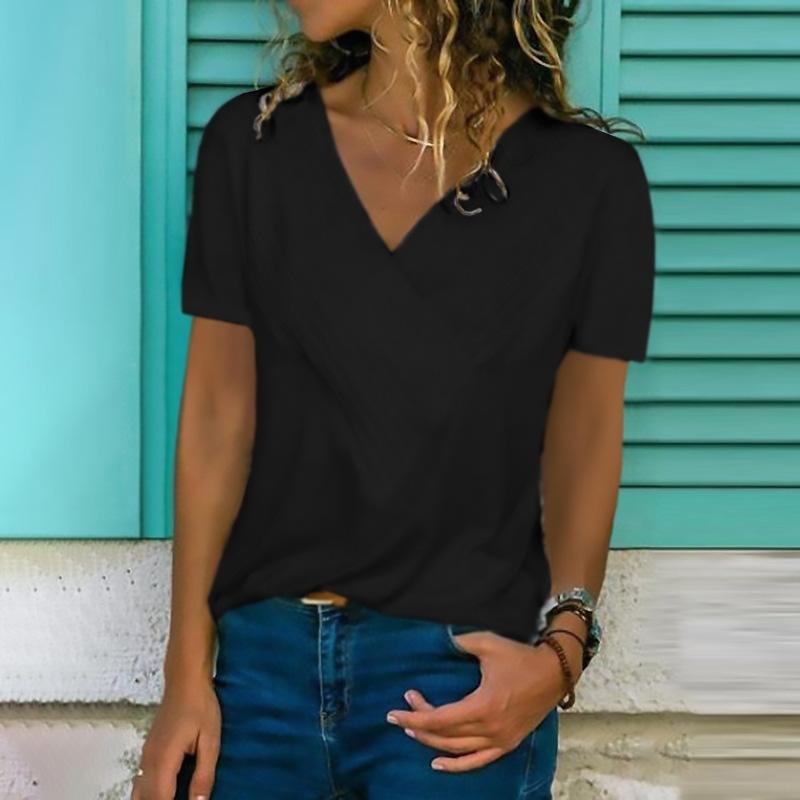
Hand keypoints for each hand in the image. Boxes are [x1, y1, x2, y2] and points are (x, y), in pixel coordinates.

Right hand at [131, 678, 220, 799]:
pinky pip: (140, 783)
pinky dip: (146, 795)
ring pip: (138, 793)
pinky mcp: (147, 753)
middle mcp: (148, 762)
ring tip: (170, 798)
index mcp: (164, 761)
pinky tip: (161, 795)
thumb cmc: (200, 707)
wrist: (184, 682)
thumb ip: (204, 775)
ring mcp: (145, 757)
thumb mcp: (210, 741)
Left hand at [385, 629, 576, 772]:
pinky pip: (478, 761)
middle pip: (444, 735)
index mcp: (483, 706)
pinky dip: (457, 765)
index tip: (394, 713)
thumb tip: (439, 638)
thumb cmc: (520, 657)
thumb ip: (460, 642)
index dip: (414, 717)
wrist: (554, 672)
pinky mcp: (507, 744)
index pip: (439, 719)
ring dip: (432, 742)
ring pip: (457, 749)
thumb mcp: (488, 644)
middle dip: (419, 726)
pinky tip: (438, 764)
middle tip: (402, 713)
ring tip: (413, 731)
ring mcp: (499, 740)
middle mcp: (489, 729)